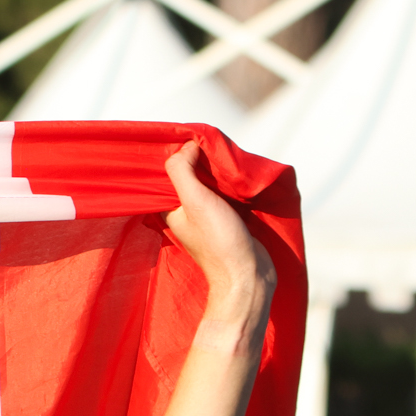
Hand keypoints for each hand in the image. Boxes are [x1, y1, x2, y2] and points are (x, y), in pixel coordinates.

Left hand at [162, 141, 273, 316]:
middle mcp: (184, 211)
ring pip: (208, 182)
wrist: (247, 275)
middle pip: (189, 175)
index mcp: (169, 208)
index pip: (168, 173)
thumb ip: (182, 171)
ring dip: (217, 169)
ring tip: (227, 154)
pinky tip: (237, 173)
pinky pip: (224, 192)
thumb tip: (186, 146)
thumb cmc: (218, 240)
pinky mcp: (226, 219)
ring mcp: (205, 216)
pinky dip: (229, 182)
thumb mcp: (195, 201)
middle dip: (200, 159)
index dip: (179, 154)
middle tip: (215, 145)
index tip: (194, 140)